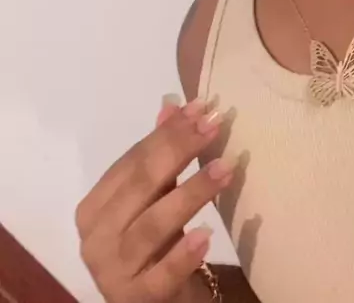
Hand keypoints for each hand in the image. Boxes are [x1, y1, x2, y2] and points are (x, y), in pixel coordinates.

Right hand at [76, 102, 233, 301]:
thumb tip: (171, 103)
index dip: (167, 133)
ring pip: (153, 225)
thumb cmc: (155, 245)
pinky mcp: (136, 300)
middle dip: (179, 150)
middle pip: (141, 185)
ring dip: (192, 193)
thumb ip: (157, 155)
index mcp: (94, 207)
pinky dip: (182, 255)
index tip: (202, 109)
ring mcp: (112, 272)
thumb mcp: (155, 198)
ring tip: (225, 168)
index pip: (132, 161)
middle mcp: (95, 238)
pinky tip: (206, 235)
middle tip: (215, 125)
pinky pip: (160, 276)